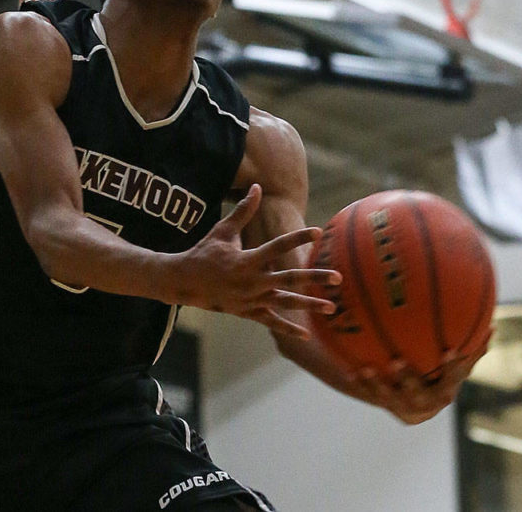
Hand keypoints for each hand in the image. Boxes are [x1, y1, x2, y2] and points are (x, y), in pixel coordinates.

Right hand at [173, 184, 340, 337]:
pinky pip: (270, 321)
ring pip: (285, 303)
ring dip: (309, 305)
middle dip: (314, 278)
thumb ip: (243, 211)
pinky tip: (306, 334)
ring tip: (331, 308)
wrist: (184, 282)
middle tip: (337, 277)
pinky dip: (287, 328)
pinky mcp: (247, 312)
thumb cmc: (204, 252)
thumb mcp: (222, 230)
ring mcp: (250, 299)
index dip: (298, 238)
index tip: (318, 232)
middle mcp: (252, 281)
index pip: (278, 246)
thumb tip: (256, 188)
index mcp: (247, 260)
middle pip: (289, 279)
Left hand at [353, 329, 492, 423]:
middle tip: (396, 360)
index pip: (455, 378)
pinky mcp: (390, 407)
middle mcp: (430, 403)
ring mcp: (409, 408)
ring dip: (379, 383)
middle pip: (421, 394)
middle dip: (409, 379)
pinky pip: (374, 396)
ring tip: (367, 368)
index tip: (448, 350)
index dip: (453, 367)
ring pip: (392, 398)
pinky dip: (363, 384)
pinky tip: (351, 371)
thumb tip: (494, 325)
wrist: (409, 395)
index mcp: (448, 388)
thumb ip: (472, 348)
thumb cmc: (436, 369)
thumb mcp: (452, 361)